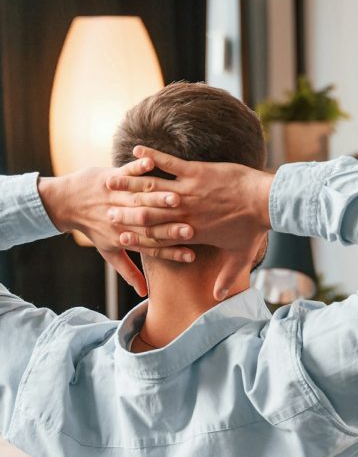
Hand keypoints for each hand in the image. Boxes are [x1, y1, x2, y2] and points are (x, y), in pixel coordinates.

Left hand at [38, 160, 194, 297]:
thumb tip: (144, 293)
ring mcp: (116, 196)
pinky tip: (152, 163)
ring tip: (177, 199)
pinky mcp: (112, 176)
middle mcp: (120, 217)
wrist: (65, 202)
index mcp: (123, 236)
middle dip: (169, 227)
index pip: (151, 247)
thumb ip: (128, 271)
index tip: (192, 256)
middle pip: (147, 224)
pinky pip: (126, 171)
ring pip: (139, 199)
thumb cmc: (93, 228)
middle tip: (191, 229)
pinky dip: (137, 166)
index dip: (171, 252)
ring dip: (157, 198)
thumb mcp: (109, 251)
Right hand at [105, 146, 272, 299]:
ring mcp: (189, 191)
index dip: (139, 237)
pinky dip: (152, 156)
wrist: (266, 202)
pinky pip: (168, 162)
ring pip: (153, 189)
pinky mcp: (196, 171)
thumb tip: (220, 297)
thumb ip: (228, 277)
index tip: (121, 236)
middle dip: (126, 212)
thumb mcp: (242, 255)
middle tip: (105, 210)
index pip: (159, 237)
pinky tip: (136, 150)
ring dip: (131, 184)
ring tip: (110, 181)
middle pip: (149, 214)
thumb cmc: (254, 228)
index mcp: (192, 232)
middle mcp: (185, 213)